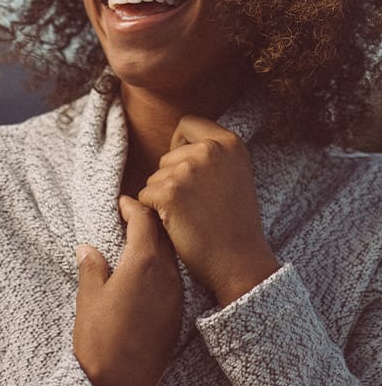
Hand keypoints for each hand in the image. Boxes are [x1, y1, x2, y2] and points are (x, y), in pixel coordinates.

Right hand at [73, 195, 182, 385]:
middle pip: (162, 234)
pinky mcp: (178, 315)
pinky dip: (160, 269)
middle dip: (146, 222)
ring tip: (134, 245)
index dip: (132, 207)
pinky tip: (144, 276)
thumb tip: (88, 248)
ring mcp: (176, 296)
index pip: (144, 220)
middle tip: (128, 218)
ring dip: (155, 245)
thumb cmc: (99, 338)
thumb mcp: (88, 296)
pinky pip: (173, 280)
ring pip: (170, 257)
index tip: (121, 203)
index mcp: (143, 262)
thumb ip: (92, 266)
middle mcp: (166, 274)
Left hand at [138, 115, 278, 306]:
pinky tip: (179, 225)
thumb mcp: (235, 174)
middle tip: (197, 206)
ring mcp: (189, 169)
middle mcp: (210, 150)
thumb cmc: (235, 224)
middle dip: (172, 179)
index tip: (187, 168)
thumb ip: (211, 154)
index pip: (187, 123)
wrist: (240, 262)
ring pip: (155, 177)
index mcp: (230, 142)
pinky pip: (145, 196)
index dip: (180, 144)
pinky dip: (155, 212)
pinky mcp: (171, 192)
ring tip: (192, 217)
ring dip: (164, 198)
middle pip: (167, 155)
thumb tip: (175, 145)